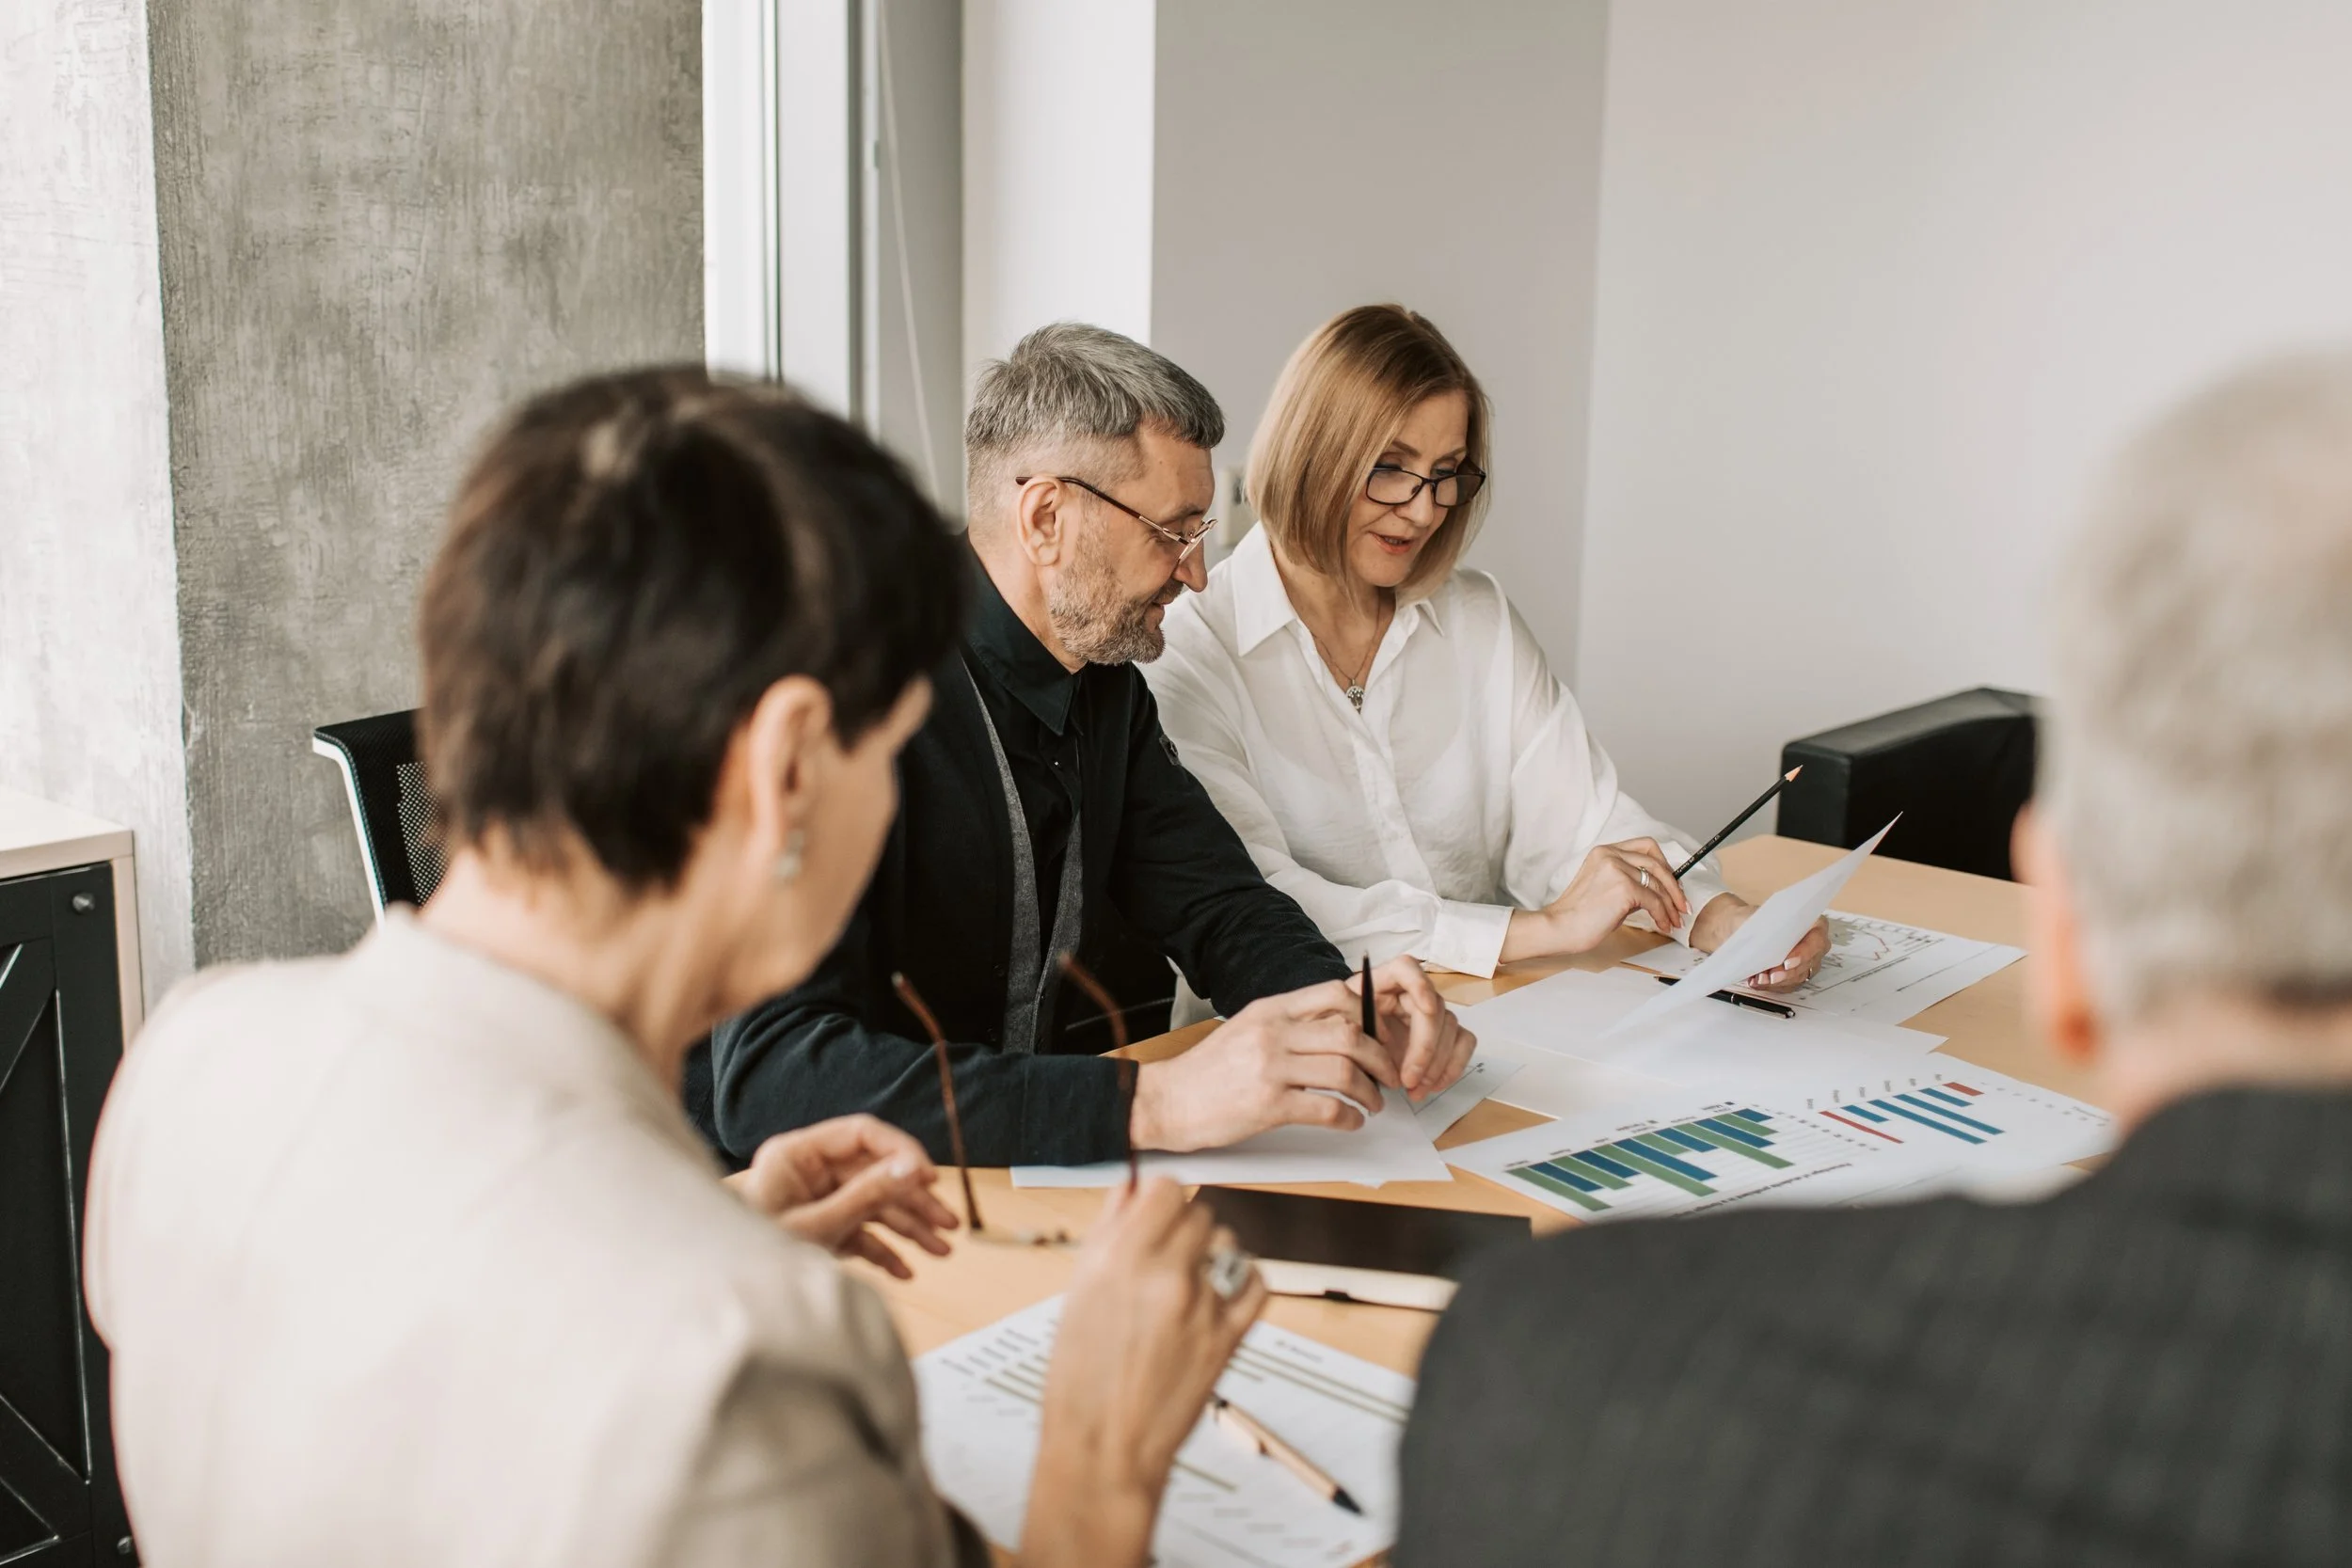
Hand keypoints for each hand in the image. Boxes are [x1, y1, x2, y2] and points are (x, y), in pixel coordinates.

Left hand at [724, 1114, 958, 1278]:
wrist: (715, 1290)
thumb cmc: (751, 1254)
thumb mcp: (817, 1226)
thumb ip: (866, 1196)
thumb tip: (912, 1168)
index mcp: (798, 1155)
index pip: (863, 1135)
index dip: (901, 1152)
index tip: (930, 1177)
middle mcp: (808, 1173)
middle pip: (875, 1174)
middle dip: (914, 1201)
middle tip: (948, 1223)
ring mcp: (814, 1202)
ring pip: (873, 1205)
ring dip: (908, 1229)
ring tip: (940, 1252)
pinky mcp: (817, 1230)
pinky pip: (858, 1232)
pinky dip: (882, 1250)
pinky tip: (906, 1270)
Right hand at [1023, 1179, 1265, 1567]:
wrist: (1103, 1448)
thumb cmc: (1081, 1379)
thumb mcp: (1078, 1293)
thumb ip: (1108, 1232)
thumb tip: (1131, 1190)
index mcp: (1118, 1258)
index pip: (1165, 1188)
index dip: (1159, 1197)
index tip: (1155, 1210)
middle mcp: (1163, 1275)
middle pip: (1198, 1211)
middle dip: (1182, 1227)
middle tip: (1166, 1254)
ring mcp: (1201, 1306)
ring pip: (1226, 1243)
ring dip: (1211, 1254)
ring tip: (1189, 1281)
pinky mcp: (1228, 1337)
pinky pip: (1256, 1283)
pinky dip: (1243, 1281)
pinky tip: (1222, 1292)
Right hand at [1128, 986, 1402, 1151]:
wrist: (1167, 1101)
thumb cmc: (1207, 1071)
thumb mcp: (1246, 1029)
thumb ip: (1287, 1024)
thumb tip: (1337, 1028)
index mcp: (1270, 1010)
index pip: (1335, 995)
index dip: (1368, 1014)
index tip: (1380, 1036)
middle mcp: (1273, 1033)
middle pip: (1350, 1034)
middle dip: (1381, 1058)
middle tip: (1389, 1075)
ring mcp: (1270, 1069)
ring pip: (1344, 1072)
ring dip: (1370, 1091)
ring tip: (1373, 1103)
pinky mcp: (1268, 1106)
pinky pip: (1327, 1109)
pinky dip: (1348, 1118)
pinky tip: (1351, 1122)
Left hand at [1349, 955, 1476, 1103]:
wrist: (1347, 1046)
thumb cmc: (1342, 1031)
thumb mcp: (1335, 1025)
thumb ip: (1349, 1025)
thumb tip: (1367, 1037)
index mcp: (1383, 981)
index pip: (1406, 968)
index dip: (1420, 984)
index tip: (1425, 1009)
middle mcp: (1411, 992)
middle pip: (1433, 1008)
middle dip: (1424, 1048)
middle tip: (1408, 1079)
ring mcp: (1431, 1012)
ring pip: (1451, 1028)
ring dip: (1437, 1064)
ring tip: (1415, 1090)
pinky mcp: (1443, 1033)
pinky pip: (1463, 1043)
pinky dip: (1452, 1066)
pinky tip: (1432, 1085)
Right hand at [1503, 838, 1689, 961]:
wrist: (1560, 927)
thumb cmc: (1578, 914)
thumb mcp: (1604, 888)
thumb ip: (1627, 881)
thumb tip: (1656, 892)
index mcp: (1605, 851)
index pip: (1646, 847)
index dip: (1664, 864)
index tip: (1671, 884)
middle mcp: (1611, 855)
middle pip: (1657, 862)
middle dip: (1674, 885)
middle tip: (1681, 904)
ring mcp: (1617, 869)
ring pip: (1659, 884)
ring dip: (1671, 904)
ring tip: (1674, 920)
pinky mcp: (1624, 888)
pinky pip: (1654, 901)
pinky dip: (1662, 915)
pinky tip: (1662, 925)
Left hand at [1688, 894, 1830, 993]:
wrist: (1734, 928)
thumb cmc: (1747, 919)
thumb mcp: (1751, 918)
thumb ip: (1761, 925)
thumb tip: (1763, 936)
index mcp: (1810, 922)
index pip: (1817, 939)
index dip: (1804, 952)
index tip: (1786, 960)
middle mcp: (1812, 941)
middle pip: (1809, 962)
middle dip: (1786, 972)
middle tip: (1768, 976)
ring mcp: (1804, 959)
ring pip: (1798, 976)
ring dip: (1778, 981)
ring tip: (1758, 980)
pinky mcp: (1792, 973)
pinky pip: (1787, 984)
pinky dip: (1772, 985)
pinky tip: (1757, 982)